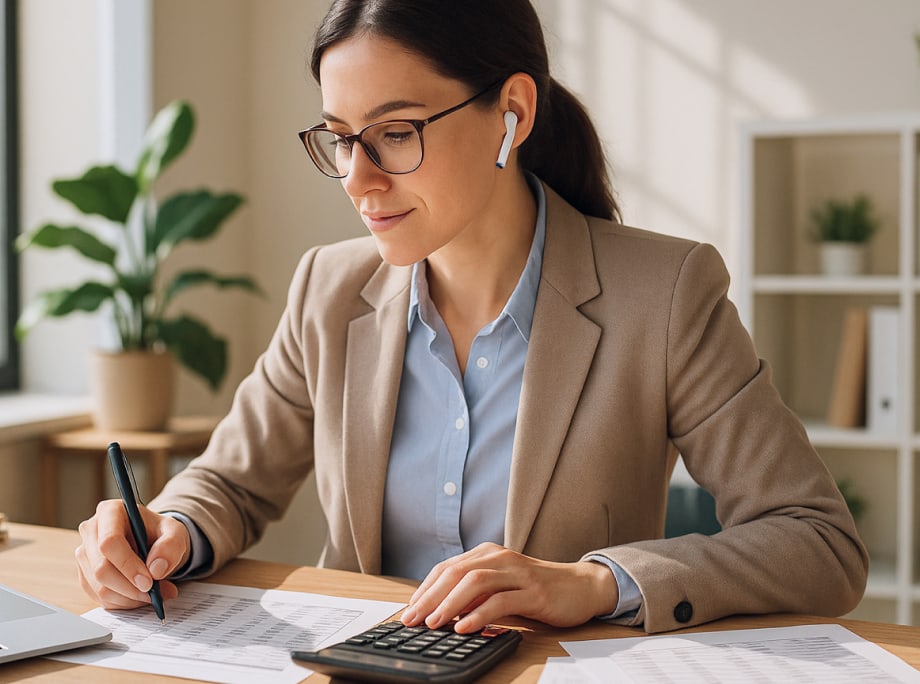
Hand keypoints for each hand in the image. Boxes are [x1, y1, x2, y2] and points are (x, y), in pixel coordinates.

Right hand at [75, 499, 190, 609]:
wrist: (154, 542)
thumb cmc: (161, 533)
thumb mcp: (175, 533)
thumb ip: (171, 546)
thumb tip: (155, 569)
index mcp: (110, 511)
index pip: (109, 542)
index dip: (128, 565)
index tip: (149, 582)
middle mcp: (91, 530)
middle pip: (101, 568)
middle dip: (129, 587)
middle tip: (154, 594)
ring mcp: (85, 553)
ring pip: (99, 586)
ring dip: (128, 598)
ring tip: (153, 595)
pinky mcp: (85, 573)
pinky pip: (98, 596)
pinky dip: (122, 602)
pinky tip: (139, 596)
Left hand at [400, 543, 618, 633]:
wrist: (580, 587)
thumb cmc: (535, 590)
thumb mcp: (500, 587)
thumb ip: (474, 595)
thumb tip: (438, 612)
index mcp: (487, 554)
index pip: (447, 568)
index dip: (425, 589)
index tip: (408, 611)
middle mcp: (500, 558)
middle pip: (456, 572)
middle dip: (430, 597)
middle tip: (412, 619)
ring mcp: (517, 573)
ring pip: (475, 582)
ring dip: (449, 604)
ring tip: (433, 623)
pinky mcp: (533, 591)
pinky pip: (501, 601)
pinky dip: (479, 614)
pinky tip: (464, 627)